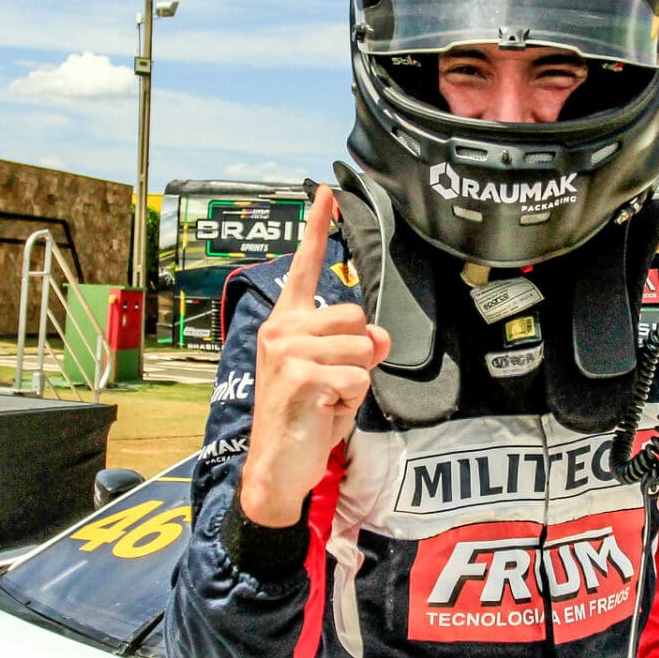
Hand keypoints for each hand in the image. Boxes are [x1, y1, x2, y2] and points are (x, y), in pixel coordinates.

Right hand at [238, 186, 390, 526]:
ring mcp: (287, 351)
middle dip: (359, 353)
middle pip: (357, 316)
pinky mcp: (299, 375)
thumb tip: (381, 337)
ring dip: (356, 379)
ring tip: (326, 398)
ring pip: (362, 347)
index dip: (317, 226)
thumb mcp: (338, 375)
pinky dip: (351, 398)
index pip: (306, 266)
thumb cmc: (305, 417)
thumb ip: (358, 346)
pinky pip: (357, 375)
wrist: (277, 467)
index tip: (325, 190)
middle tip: (332, 383)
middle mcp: (281, 329)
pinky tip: (324, 411)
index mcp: (287, 322)